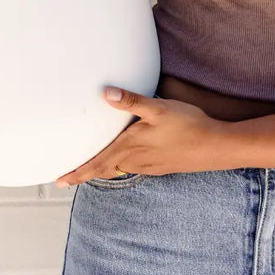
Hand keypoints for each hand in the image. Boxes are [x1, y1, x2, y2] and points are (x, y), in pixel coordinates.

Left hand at [54, 86, 227, 186]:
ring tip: (90, 168)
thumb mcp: (159, 108)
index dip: (77, 172)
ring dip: (102, 169)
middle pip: (104, 169)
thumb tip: (106, 94)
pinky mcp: (161, 165)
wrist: (216, 147)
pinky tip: (124, 161)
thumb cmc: (188, 125)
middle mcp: (137, 160)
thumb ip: (132, 102)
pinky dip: (120, 167)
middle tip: (66, 179)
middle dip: (84, 173)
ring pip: (119, 169)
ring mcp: (150, 165)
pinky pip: (134, 168)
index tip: (59, 180)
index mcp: (131, 147)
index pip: (97, 163)